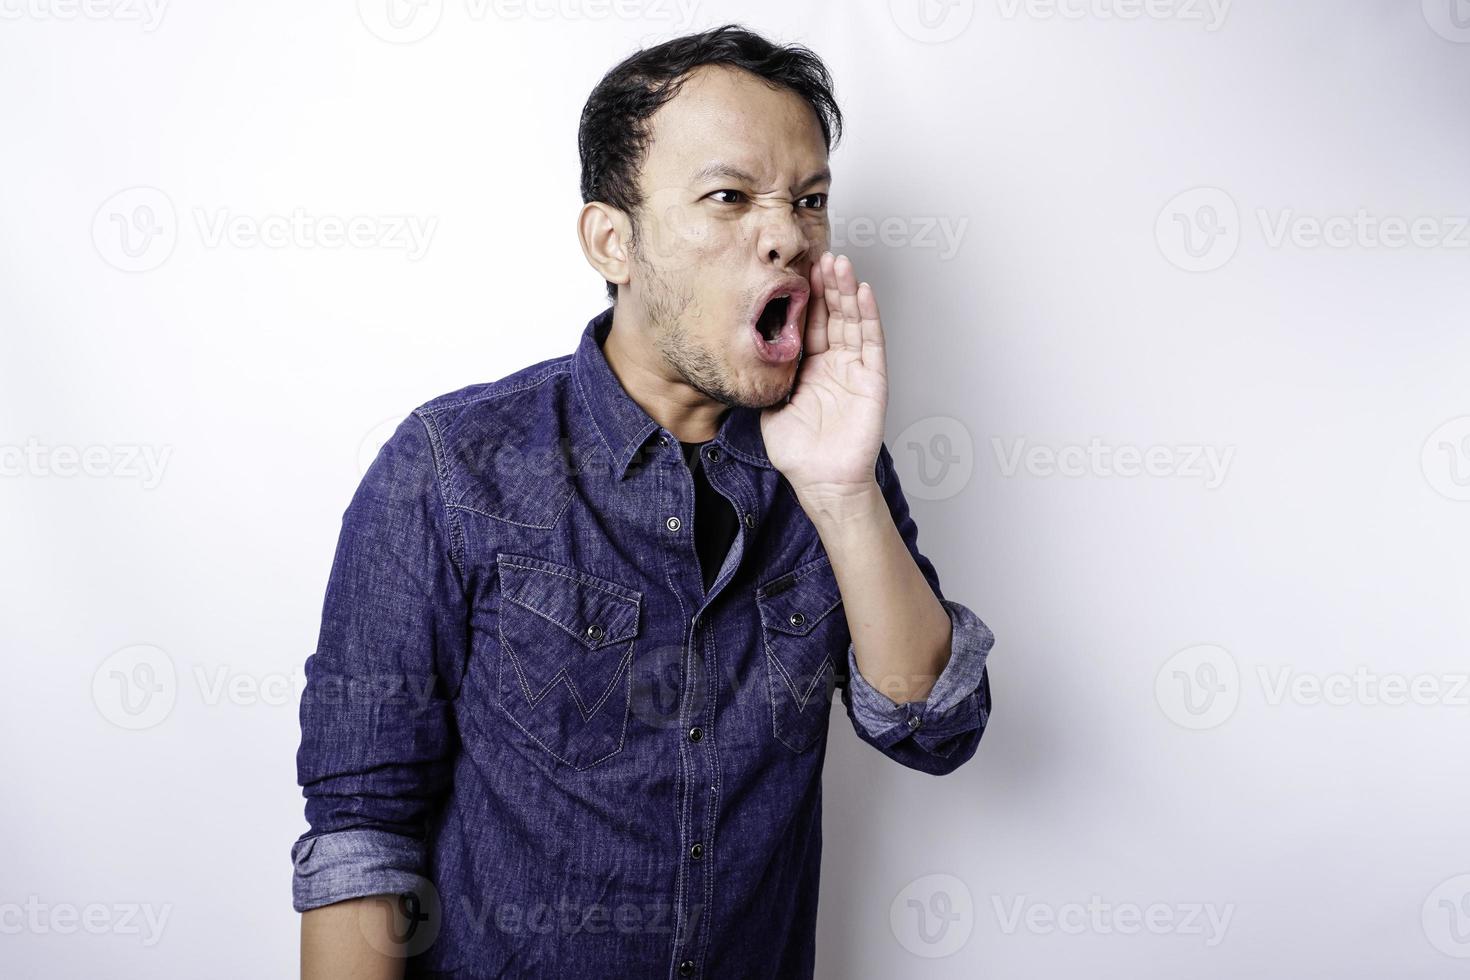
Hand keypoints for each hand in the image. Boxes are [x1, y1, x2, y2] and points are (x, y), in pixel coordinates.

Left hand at [760, 251, 887, 510]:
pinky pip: (871, 342)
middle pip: (831, 315)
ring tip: (839, 263)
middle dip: (826, 285)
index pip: (807, 323)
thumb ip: (767, 376)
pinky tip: (863, 292)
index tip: (796, 269)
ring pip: (851, 320)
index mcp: (809, 367)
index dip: (804, 297)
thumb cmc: (798, 451)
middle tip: (819, 255)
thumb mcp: (771, 405)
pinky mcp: (872, 379)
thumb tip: (746, 349)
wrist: (820, 480)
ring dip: (846, 291)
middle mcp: (833, 363)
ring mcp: (854, 368)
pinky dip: (868, 315)